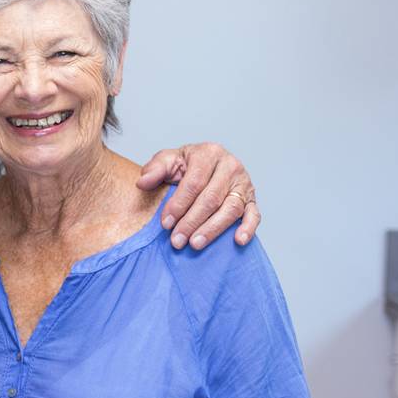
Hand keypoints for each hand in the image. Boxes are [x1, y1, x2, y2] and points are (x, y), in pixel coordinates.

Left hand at [137, 142, 258, 249]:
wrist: (205, 164)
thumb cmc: (185, 165)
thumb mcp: (168, 160)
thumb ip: (155, 169)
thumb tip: (143, 183)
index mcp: (208, 153)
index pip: (194, 183)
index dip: (179, 204)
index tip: (165, 223)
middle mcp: (230, 166)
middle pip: (211, 198)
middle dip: (192, 222)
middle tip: (177, 240)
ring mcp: (243, 183)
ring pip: (231, 208)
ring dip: (213, 229)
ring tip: (195, 244)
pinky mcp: (252, 198)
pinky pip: (254, 214)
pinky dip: (248, 228)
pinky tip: (238, 240)